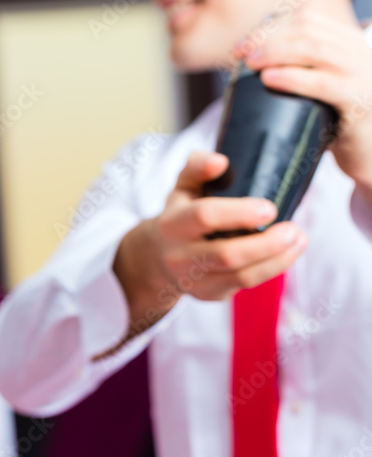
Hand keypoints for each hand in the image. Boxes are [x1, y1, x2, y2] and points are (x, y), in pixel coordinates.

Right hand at [114, 152, 306, 329]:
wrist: (156, 256)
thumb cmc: (180, 214)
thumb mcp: (183, 187)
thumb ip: (198, 167)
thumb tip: (220, 161)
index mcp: (172, 223)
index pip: (204, 217)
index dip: (239, 213)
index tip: (270, 207)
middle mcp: (179, 256)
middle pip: (227, 255)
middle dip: (267, 244)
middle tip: (295, 229)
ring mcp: (194, 280)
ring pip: (242, 276)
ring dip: (278, 259)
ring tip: (299, 239)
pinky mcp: (209, 294)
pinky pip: (245, 285)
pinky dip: (272, 269)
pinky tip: (288, 253)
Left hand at [245, 11, 371, 202]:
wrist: (370, 152)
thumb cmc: (337, 119)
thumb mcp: (321, 86)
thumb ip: (300, 67)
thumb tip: (248, 58)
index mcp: (349, 43)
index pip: (307, 20)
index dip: (270, 28)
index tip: (242, 45)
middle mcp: (360, 52)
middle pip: (308, 30)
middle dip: (267, 39)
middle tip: (240, 55)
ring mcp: (364, 75)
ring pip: (315, 49)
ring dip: (276, 53)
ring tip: (251, 64)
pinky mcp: (360, 101)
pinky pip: (324, 83)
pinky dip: (293, 78)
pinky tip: (270, 79)